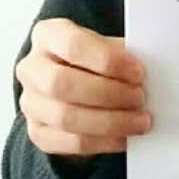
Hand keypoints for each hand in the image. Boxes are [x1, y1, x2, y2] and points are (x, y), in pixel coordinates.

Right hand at [15, 17, 152, 156]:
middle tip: (140, 98)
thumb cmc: (93, 56)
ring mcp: (30, 102)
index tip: (138, 72)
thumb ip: (119, 53)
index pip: (72, 46)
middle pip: (62, 84)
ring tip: (139, 121)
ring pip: (65, 118)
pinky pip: (69, 143)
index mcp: (47, 35)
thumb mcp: (104, 44)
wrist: (72, 78)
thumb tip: (148, 71)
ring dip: (109, 122)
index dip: (107, 60)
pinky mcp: (37, 132)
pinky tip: (124, 138)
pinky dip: (102, 142)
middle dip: (107, 94)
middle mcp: (31, 68)